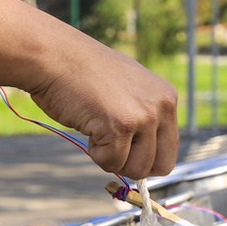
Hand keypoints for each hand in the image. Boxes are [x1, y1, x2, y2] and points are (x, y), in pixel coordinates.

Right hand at [0, 0, 179, 179]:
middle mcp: (161, 106)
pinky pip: (111, 163)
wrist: (55, 56)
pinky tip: (87, 126)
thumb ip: (143, 116)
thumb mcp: (127, 89)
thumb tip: (146, 157)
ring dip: (113, 158)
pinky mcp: (120, 127)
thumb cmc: (83, 73)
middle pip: (161, 166)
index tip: (126, 150)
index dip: (146, 158)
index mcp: (166, 97)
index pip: (170, 149)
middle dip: (133, 164)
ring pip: (137, 169)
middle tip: (110, 146)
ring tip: (97, 128)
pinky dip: (95, 154)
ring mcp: (143, 116)